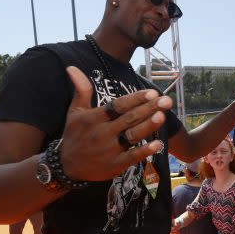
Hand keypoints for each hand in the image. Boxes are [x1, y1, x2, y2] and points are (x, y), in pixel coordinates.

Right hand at [59, 66, 168, 181]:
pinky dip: (144, 151)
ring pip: (132, 135)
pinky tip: (158, 144)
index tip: (152, 92)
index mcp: (94, 118)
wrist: (67, 166)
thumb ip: (81, 90)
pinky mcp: (115, 165)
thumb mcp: (74, 112)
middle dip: (149, 109)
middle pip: (129, 119)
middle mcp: (102, 133)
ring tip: (162, 116)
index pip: (118, 106)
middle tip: (166, 100)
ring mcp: (109, 150)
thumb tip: (72, 67)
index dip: (135, 99)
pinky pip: (132, 157)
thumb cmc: (74, 135)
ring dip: (148, 126)